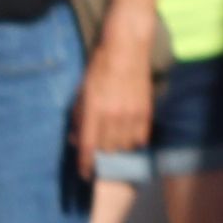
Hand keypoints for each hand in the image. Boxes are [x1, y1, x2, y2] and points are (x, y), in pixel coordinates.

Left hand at [74, 21, 154, 163]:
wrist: (126, 48)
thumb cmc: (99, 68)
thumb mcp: (81, 92)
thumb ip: (79, 117)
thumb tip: (76, 139)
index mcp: (94, 109)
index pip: (88, 147)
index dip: (85, 164)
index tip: (84, 173)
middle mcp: (113, 115)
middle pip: (107, 150)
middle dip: (99, 153)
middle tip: (97, 147)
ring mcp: (132, 114)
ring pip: (124, 147)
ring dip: (116, 148)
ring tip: (111, 140)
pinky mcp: (146, 111)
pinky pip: (140, 139)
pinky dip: (133, 142)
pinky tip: (126, 136)